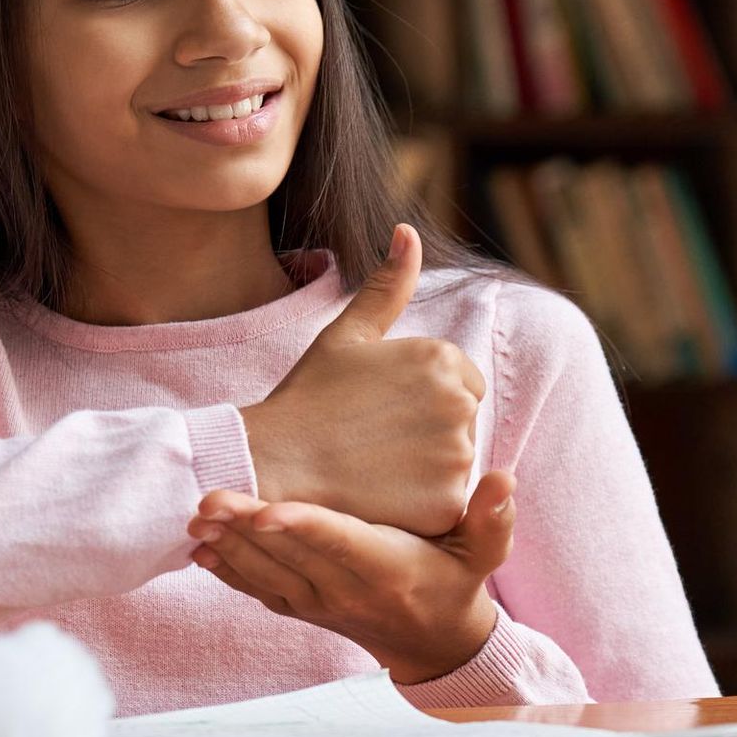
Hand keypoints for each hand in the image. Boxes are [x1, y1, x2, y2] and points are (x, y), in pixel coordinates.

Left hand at [186, 470, 516, 684]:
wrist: (433, 643)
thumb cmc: (457, 582)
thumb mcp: (485, 553)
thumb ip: (491, 517)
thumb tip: (503, 478)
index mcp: (387, 569)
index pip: (340, 544)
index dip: (303, 526)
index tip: (267, 511)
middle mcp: (346, 590)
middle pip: (289, 556)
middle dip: (246, 528)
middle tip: (208, 499)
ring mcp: (319, 603)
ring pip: (266, 574)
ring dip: (229, 546)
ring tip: (196, 516)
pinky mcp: (301, 608)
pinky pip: (258, 591)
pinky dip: (228, 571)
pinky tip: (201, 548)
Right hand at [240, 224, 485, 537]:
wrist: (273, 462)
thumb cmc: (308, 396)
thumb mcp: (348, 334)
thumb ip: (388, 285)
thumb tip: (408, 231)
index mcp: (443, 358)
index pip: (462, 382)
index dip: (420, 398)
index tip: (380, 409)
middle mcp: (459, 403)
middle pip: (462, 423)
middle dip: (428, 431)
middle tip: (373, 438)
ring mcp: (455, 457)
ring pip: (455, 464)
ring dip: (425, 469)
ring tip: (373, 466)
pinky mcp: (445, 505)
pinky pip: (446, 505)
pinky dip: (420, 506)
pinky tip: (381, 496)